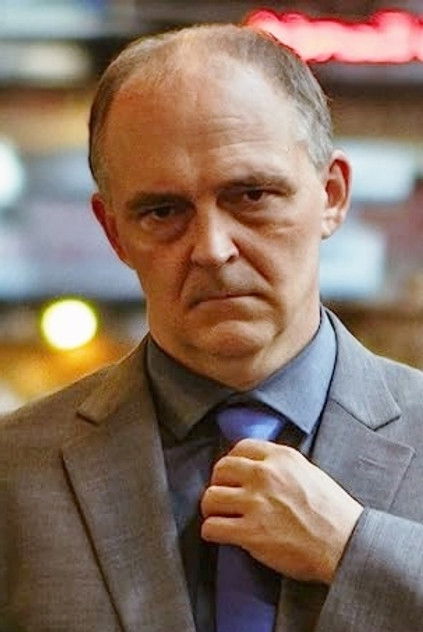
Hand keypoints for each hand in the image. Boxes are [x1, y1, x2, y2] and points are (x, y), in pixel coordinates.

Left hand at [201, 439, 362, 583]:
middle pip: (220, 469)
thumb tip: (259, 468)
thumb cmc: (333, 513)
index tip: (231, 475)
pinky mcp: (250, 532)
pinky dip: (210, 532)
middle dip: (218, 483)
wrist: (346, 545)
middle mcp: (265, 475)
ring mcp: (256, 503)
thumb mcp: (309, 473)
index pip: (240, 447)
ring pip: (210, 497)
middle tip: (223, 496)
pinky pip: (212, 527)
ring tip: (217, 516)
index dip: (232, 462)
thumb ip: (282, 466)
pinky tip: (218, 534)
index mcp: (281, 458)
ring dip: (211, 508)